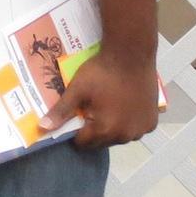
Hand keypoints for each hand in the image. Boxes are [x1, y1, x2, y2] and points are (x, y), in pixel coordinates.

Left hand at [37, 48, 159, 149]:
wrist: (131, 53)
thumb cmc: (102, 71)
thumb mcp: (78, 90)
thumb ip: (61, 111)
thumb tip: (43, 128)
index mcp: (105, 130)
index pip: (83, 143)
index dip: (77, 130)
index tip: (78, 115)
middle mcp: (125, 136)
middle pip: (102, 142)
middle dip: (95, 130)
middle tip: (93, 108)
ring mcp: (141, 129)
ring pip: (120, 136)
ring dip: (113, 127)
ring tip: (110, 105)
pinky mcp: (152, 121)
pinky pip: (136, 128)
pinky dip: (130, 122)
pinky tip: (126, 105)